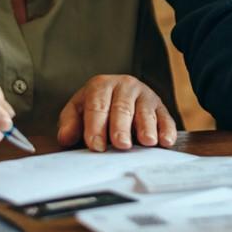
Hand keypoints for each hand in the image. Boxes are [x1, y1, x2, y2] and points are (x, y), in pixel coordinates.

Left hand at [57, 75, 176, 151]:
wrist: (118, 95)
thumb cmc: (96, 108)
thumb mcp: (78, 111)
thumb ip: (70, 124)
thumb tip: (65, 138)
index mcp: (101, 85)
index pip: (97, 106)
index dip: (96, 127)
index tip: (96, 145)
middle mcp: (124, 86)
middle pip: (122, 108)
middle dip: (121, 128)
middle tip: (121, 144)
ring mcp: (144, 95)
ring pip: (145, 112)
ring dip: (146, 127)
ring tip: (146, 142)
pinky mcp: (160, 106)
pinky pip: (165, 118)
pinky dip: (166, 130)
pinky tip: (165, 141)